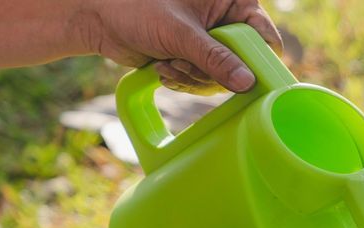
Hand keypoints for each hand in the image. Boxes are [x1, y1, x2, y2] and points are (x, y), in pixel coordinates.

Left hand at [69, 0, 282, 92]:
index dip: (256, 59)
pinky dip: (184, 81)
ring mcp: (211, 41)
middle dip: (210, 70)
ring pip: (222, 77)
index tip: (244, 77)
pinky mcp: (196, 58)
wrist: (99, 20)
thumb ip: (215, 58)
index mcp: (231, 0)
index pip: (264, 36)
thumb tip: (247, 82)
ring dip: (192, 77)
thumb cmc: (135, 9)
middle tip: (183, 62)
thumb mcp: (179, 33)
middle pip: (243, 63)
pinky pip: (205, 82)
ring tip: (167, 62)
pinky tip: (163, 68)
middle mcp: (225, 19)